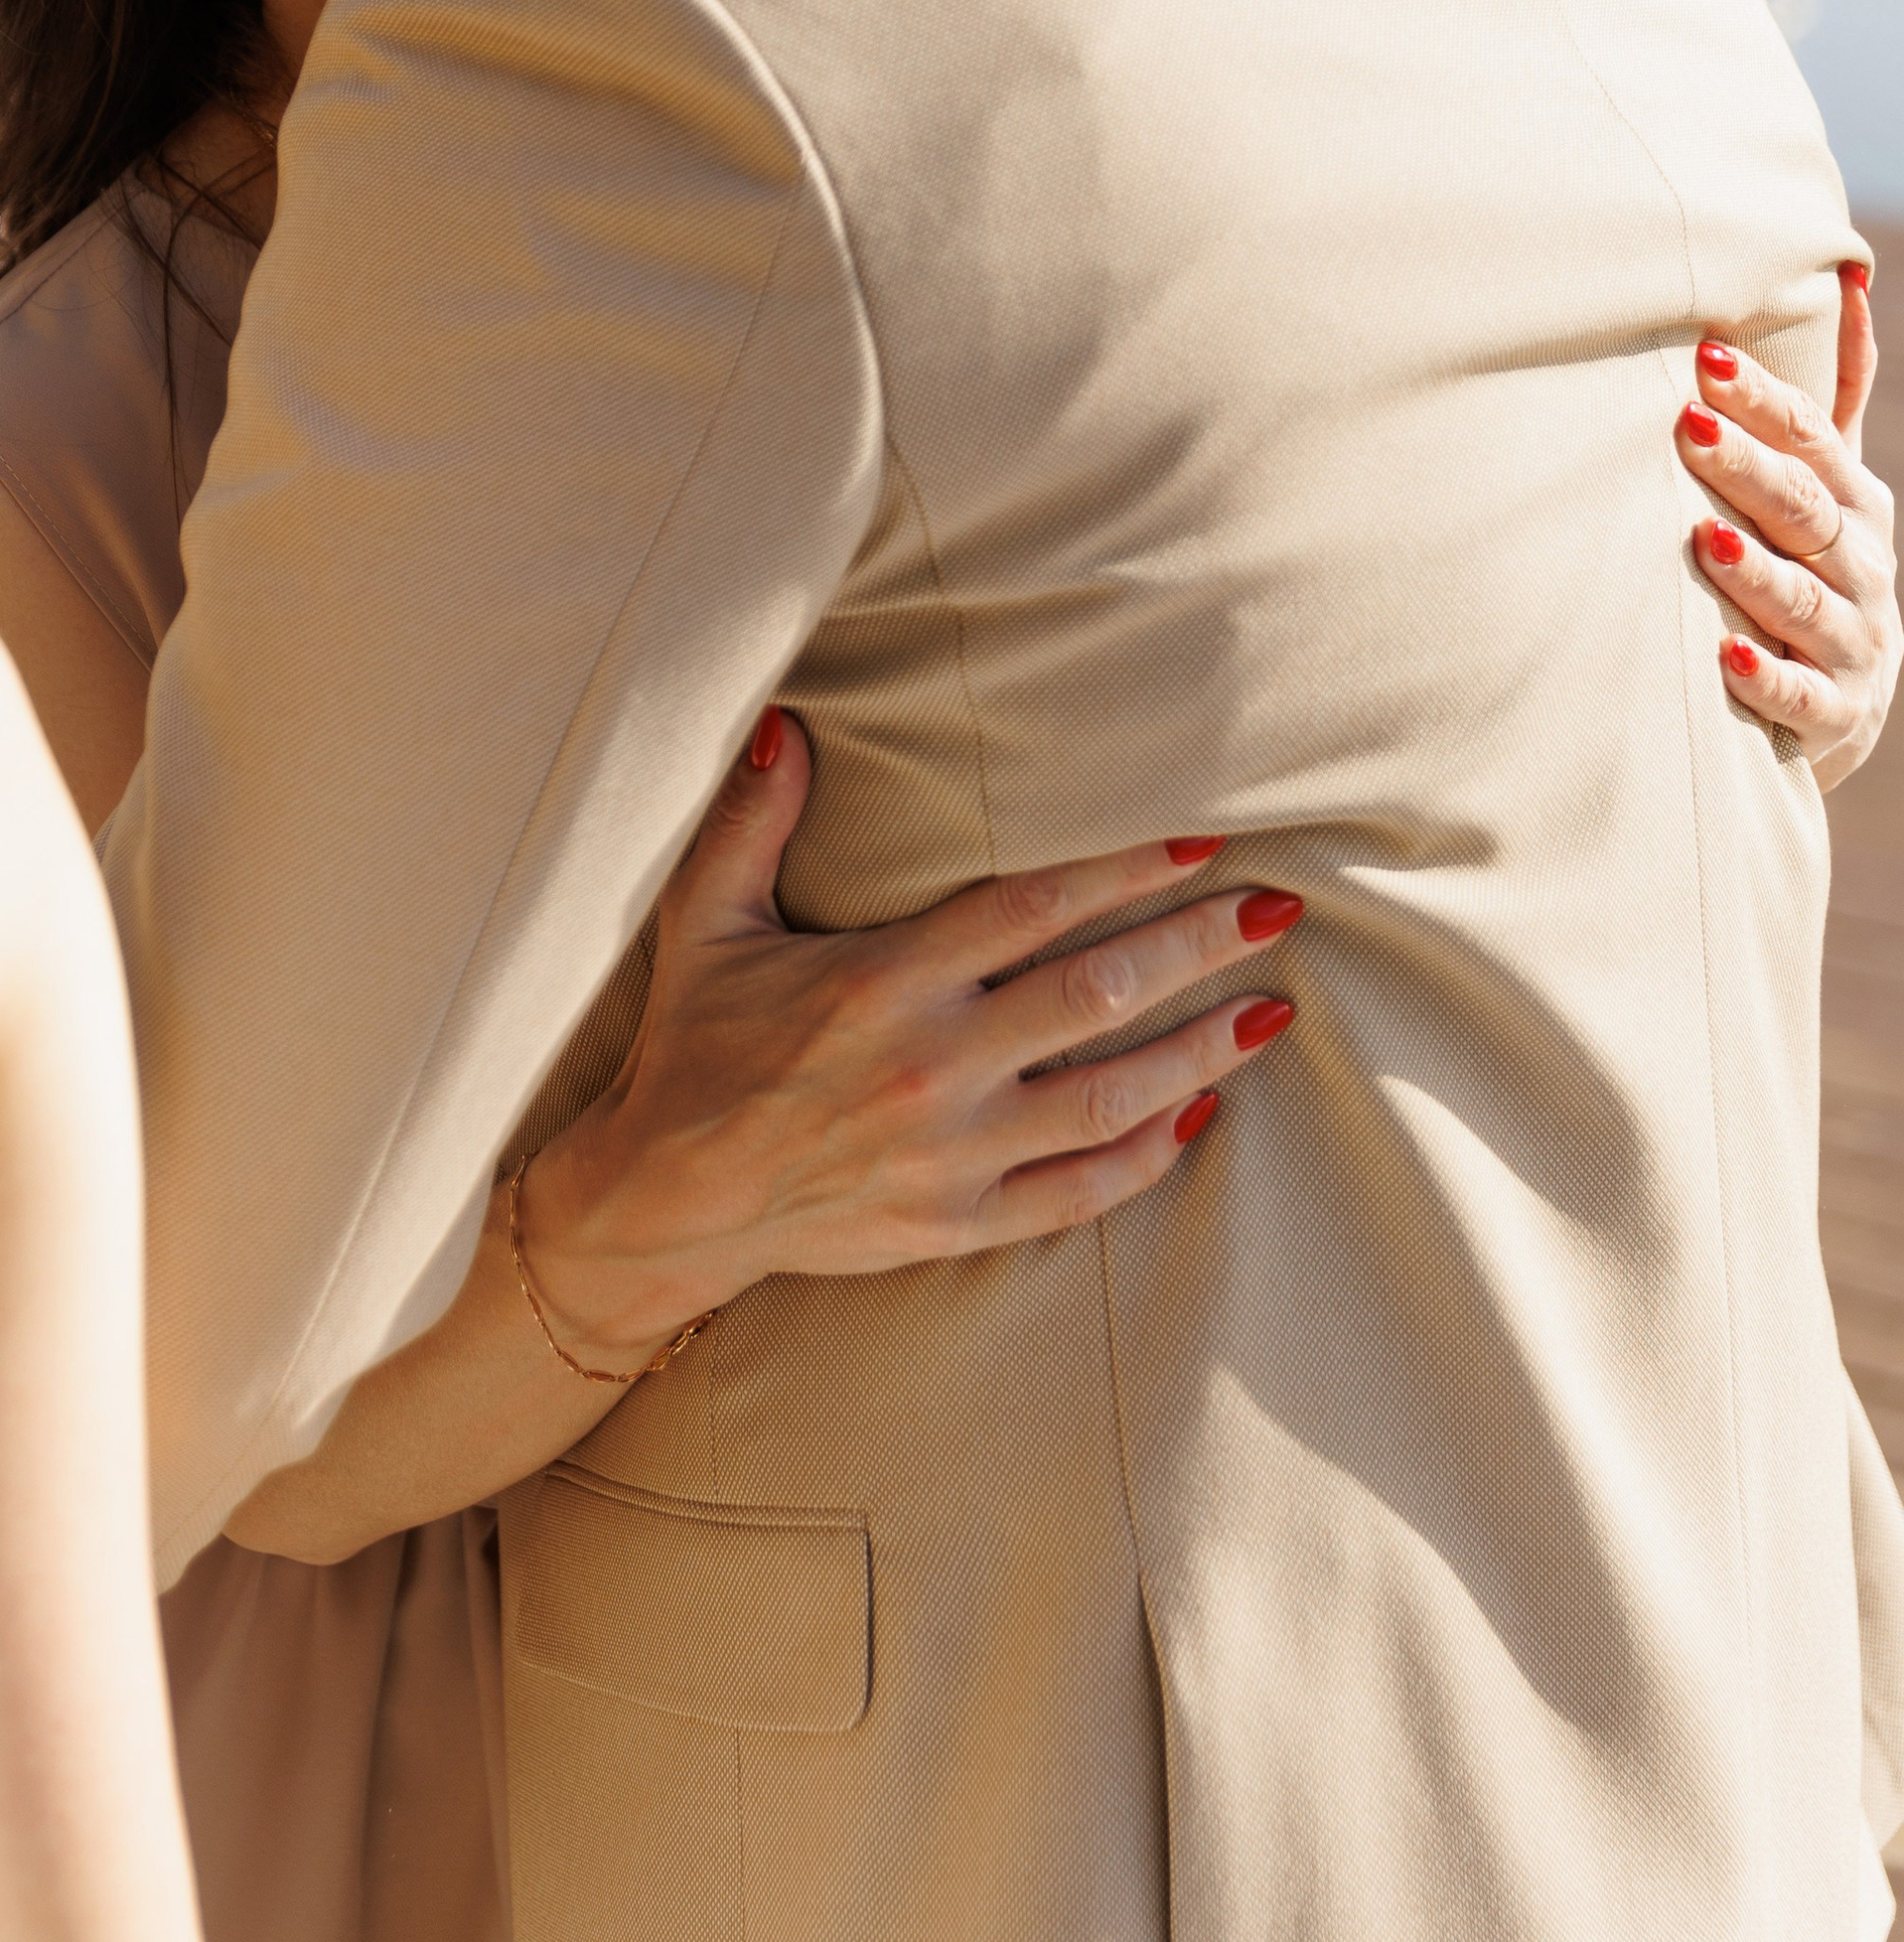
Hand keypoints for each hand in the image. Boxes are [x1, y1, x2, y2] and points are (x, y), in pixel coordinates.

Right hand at [521, 716, 1297, 1363]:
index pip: (1030, 908)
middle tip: (1276, 909)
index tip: (1200, 836)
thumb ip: (752, 821)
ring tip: (1270, 1008)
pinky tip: (1201, 1113)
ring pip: (1109, 1097)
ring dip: (1200, 1049)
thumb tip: (785, 719)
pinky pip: (1076, 1193)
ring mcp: (951, 1153)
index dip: (1125, 868)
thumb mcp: (703, 921)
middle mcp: (928, 1065)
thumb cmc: (694, 1047)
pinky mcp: (957, 1223)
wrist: (665, 1201)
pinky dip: (1147, 1156)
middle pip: (1096, 995)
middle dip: (1196, 946)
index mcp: (880, 981)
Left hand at [1679, 266, 1897, 789]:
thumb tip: (1848, 277)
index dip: (1762, 399)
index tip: (1703, 357)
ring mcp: (1852, 639)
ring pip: (1801, 599)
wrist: (1842, 697)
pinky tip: (1725, 659)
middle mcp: (1862, 564)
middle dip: (1748, 468)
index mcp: (1855, 502)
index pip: (1810, 440)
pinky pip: (1800, 693)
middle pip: (1803, 509)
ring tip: (1702, 540)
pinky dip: (1765, 677)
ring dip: (1753, 570)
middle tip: (1689, 427)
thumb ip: (1833, 397)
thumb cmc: (1814, 563)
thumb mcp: (1834, 481)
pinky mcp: (1834, 709)